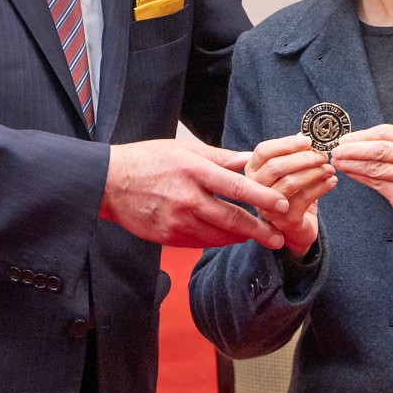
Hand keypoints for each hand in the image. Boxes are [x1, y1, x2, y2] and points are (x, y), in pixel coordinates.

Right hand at [101, 138, 289, 249]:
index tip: (282, 205)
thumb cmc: (147, 160)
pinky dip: (216, 241)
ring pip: (218, 236)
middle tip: (278, 238)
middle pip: (232, 219)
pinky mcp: (168, 237)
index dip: (262, 198)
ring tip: (256, 237)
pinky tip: (227, 237)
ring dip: (239, 238)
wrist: (109, 183)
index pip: (236, 187)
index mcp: (194, 171)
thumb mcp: (184, 149)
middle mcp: (187, 198)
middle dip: (259, 231)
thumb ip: (219, 157)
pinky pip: (200, 243)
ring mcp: (176, 221)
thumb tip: (249, 159)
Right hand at [246, 134, 336, 256]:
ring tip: (329, 168)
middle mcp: (255, 188)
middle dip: (303, 159)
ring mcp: (267, 206)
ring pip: (289, 182)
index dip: (286, 144)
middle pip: (275, 167)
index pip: (264, 151)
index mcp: (253, 170)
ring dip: (313, 172)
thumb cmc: (293, 193)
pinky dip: (321, 187)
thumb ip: (295, 153)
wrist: (297, 226)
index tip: (308, 141)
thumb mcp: (292, 170)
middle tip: (323, 155)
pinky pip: (304, 198)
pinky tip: (332, 181)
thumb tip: (305, 135)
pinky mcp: (284, 220)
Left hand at [331, 124, 392, 237]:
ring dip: (352, 164)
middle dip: (353, 149)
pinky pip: (377, 184)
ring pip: (376, 168)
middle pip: (381, 149)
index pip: (387, 133)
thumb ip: (392, 145)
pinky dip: (359, 177)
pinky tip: (349, 173)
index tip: (344, 138)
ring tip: (338, 162)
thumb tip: (353, 139)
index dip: (362, 135)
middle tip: (336, 150)